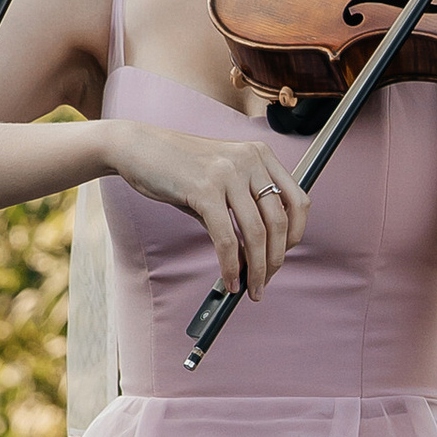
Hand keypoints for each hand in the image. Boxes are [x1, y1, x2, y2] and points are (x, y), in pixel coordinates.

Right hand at [103, 121, 308, 296]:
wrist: (137, 147)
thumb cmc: (178, 166)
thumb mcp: (220, 179)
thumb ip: (241, 210)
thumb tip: (255, 256)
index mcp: (261, 154)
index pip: (299, 200)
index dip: (296, 234)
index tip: (284, 255)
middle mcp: (250, 160)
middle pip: (280, 222)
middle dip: (275, 260)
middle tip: (265, 281)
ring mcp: (228, 173)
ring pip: (256, 234)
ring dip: (257, 269)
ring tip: (252, 288)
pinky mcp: (205, 190)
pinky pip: (226, 238)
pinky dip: (230, 266)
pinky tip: (229, 280)